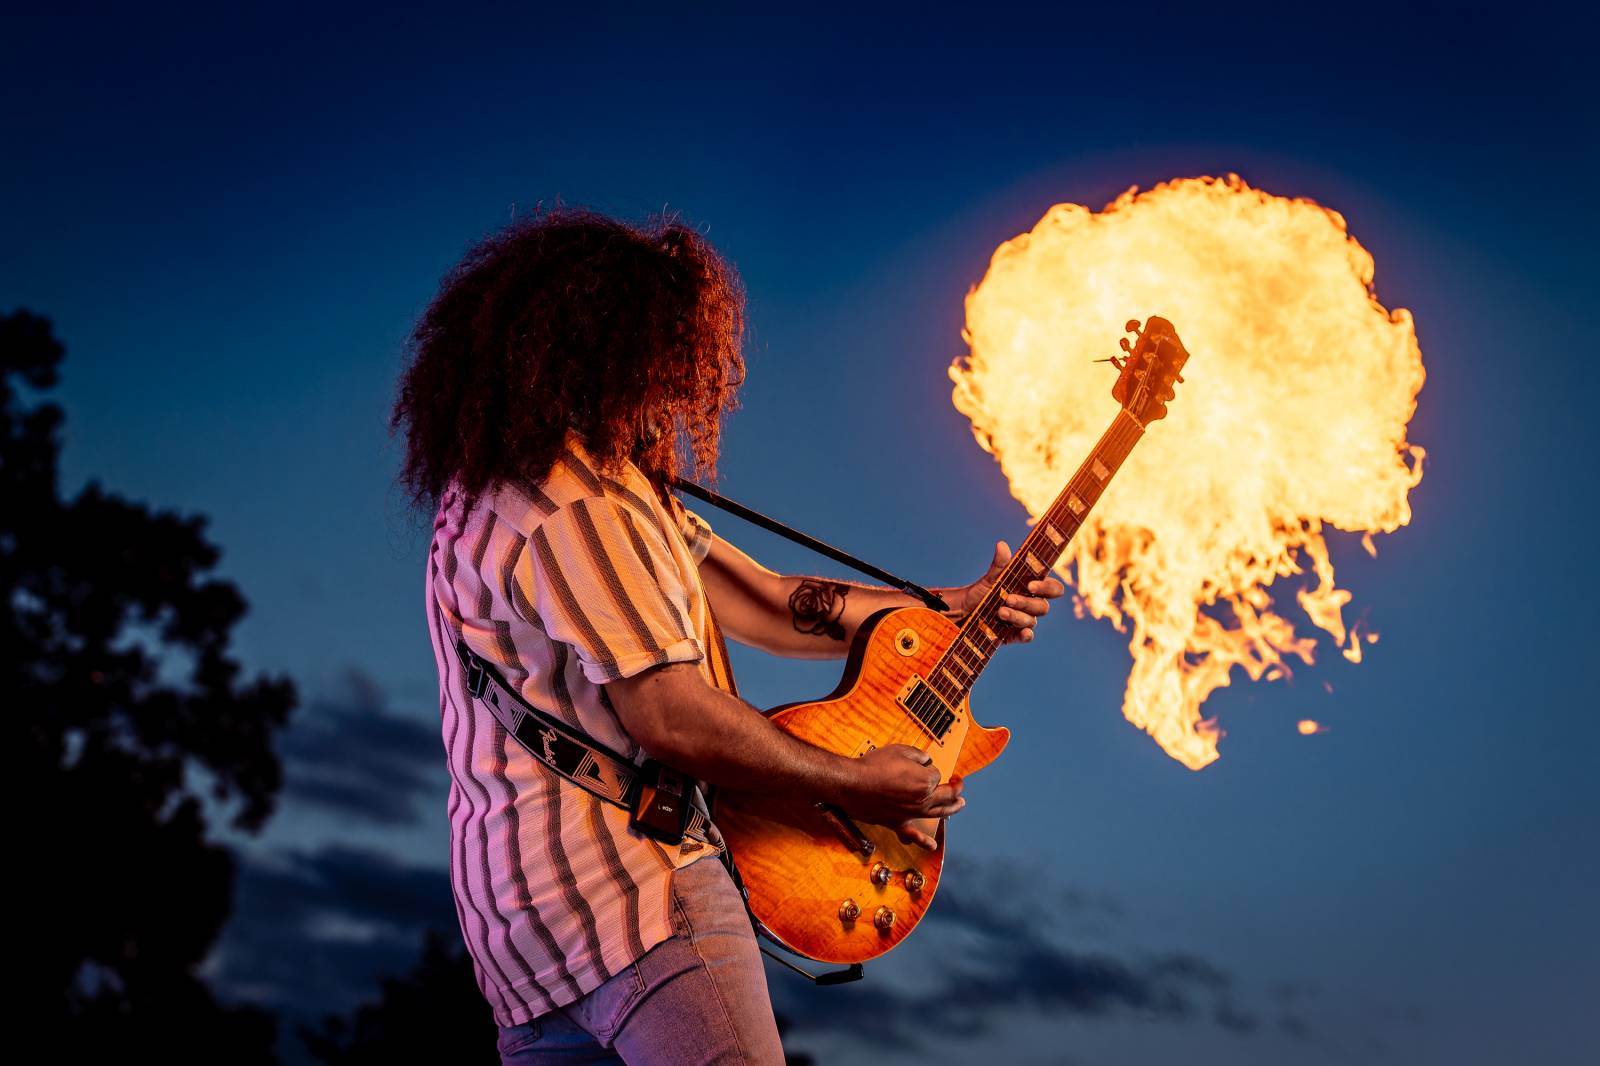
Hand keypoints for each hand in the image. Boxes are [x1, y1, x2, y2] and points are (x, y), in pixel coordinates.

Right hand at [843, 744, 964, 847]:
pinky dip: (923, 841)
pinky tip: (931, 845)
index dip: (930, 768)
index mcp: (926, 781)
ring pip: (938, 814)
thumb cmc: (874, 766)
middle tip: (958, 784)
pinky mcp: (898, 823)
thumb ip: (918, 755)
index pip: (937, 774)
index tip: (923, 765)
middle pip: (946, 795)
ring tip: (960, 805)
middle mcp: (923, 799)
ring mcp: (912, 813)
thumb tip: (925, 759)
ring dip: (952, 809)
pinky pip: (913, 835)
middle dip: (955, 788)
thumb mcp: (899, 750)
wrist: (852, 784)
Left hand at [943, 540, 1065, 644]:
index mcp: (1031, 588)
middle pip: (1043, 607)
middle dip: (1026, 603)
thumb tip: (1002, 545)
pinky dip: (1026, 636)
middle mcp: (1030, 605)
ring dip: (1017, 616)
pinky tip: (1023, 633)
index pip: (1052, 588)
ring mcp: (1023, 621)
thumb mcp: (990, 578)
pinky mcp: (1013, 635)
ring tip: (999, 611)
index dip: (1047, 588)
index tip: (1031, 585)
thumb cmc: (982, 592)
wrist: (963, 612)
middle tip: (1009, 598)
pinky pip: (1026, 637)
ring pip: (1031, 621)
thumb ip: (999, 565)